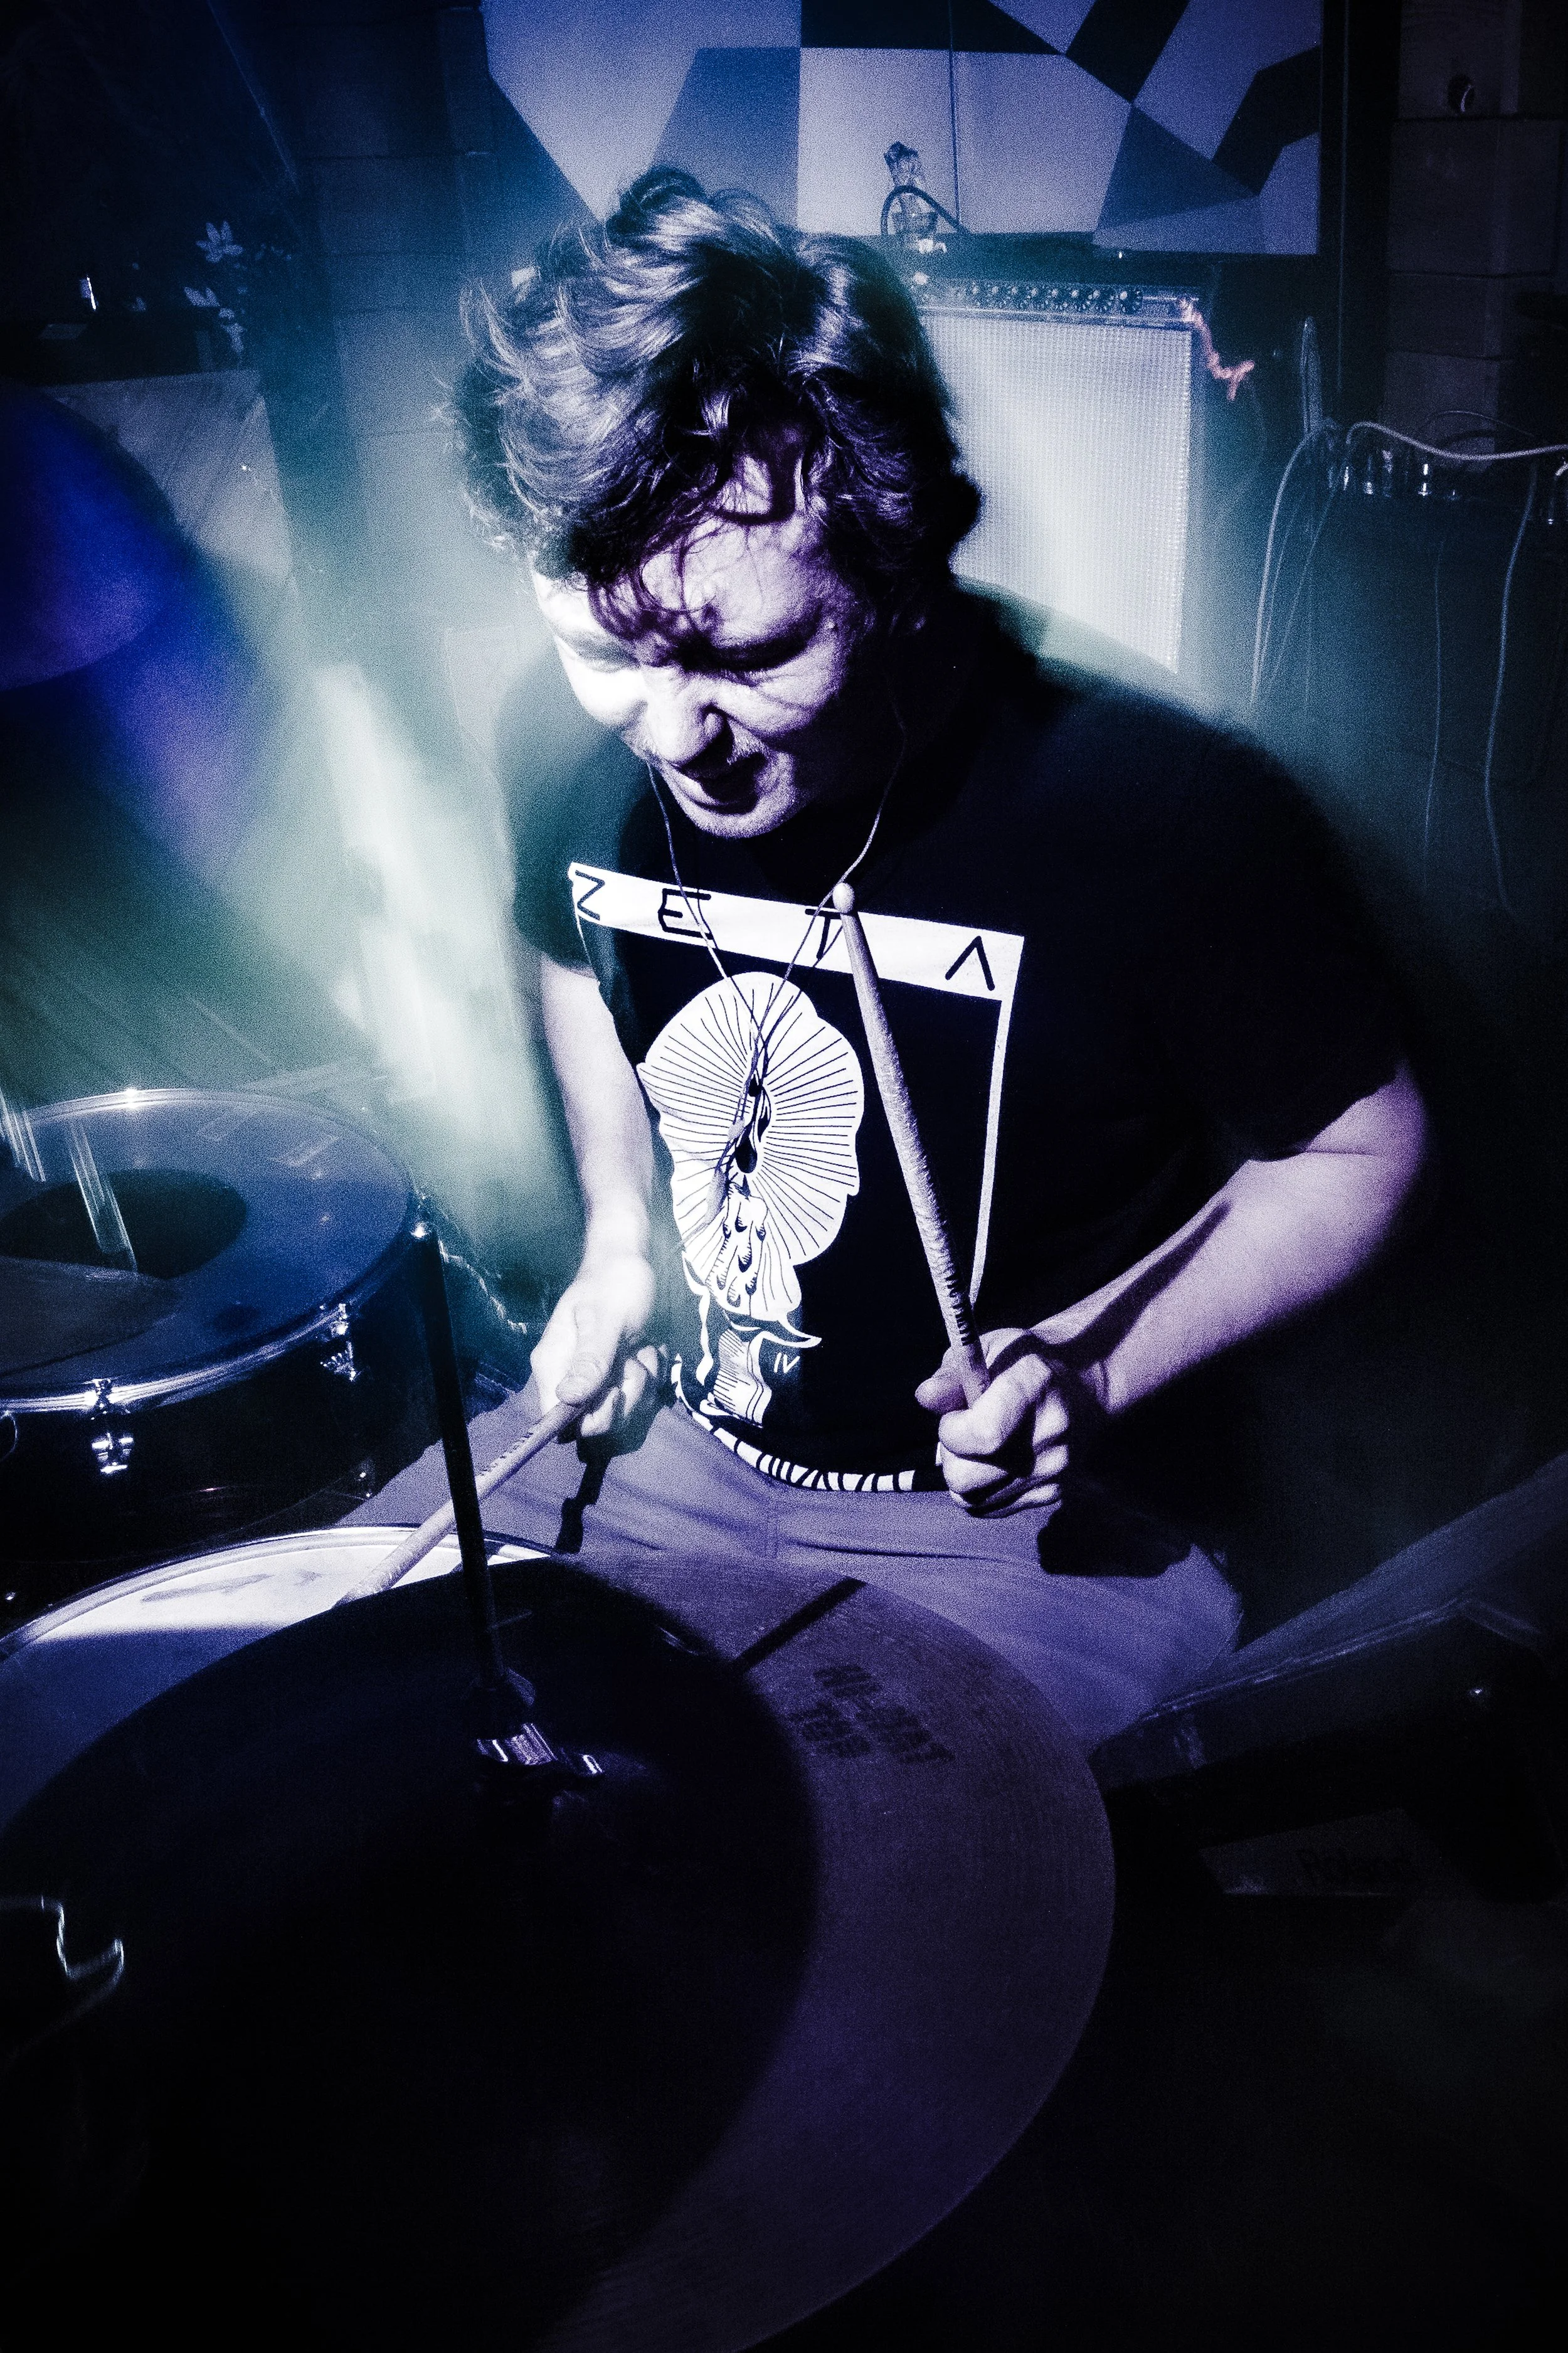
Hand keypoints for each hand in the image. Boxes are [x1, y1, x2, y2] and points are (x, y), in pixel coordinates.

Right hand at [528, 1251, 661, 1441]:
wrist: (631, 1260)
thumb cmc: (615, 1284)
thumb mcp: (607, 1321)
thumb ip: (590, 1361)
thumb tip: (567, 1400)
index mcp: (553, 1364)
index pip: (558, 1418)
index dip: (589, 1417)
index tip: (614, 1392)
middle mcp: (569, 1375)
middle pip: (596, 1419)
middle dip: (625, 1395)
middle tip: (633, 1359)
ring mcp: (595, 1375)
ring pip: (622, 1407)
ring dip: (641, 1379)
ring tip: (640, 1345)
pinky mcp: (616, 1371)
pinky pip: (637, 1392)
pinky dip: (649, 1371)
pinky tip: (646, 1344)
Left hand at [914, 1328, 1102, 1514]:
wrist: (1083, 1385)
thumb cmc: (1023, 1363)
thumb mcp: (988, 1350)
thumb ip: (952, 1374)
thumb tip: (926, 1397)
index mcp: (1035, 1386)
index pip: (983, 1435)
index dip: (952, 1432)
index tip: (953, 1416)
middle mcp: (1050, 1434)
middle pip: (967, 1479)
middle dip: (950, 1457)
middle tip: (963, 1434)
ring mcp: (1054, 1470)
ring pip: (973, 1499)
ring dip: (963, 1475)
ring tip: (977, 1448)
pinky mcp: (1053, 1493)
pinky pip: (991, 1507)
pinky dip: (980, 1489)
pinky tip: (991, 1462)